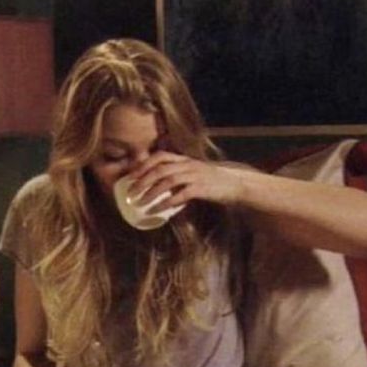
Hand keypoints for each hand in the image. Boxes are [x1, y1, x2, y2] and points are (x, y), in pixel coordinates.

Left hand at [127, 152, 247, 211]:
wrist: (236, 184)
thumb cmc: (212, 182)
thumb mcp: (193, 173)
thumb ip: (178, 175)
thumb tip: (157, 187)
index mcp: (184, 160)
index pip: (160, 156)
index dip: (143, 164)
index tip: (130, 175)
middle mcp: (188, 165)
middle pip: (160, 169)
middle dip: (142, 180)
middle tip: (130, 193)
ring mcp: (195, 176)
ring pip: (168, 180)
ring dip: (151, 192)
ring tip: (140, 203)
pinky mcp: (201, 189)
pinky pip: (180, 195)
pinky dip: (166, 203)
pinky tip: (157, 210)